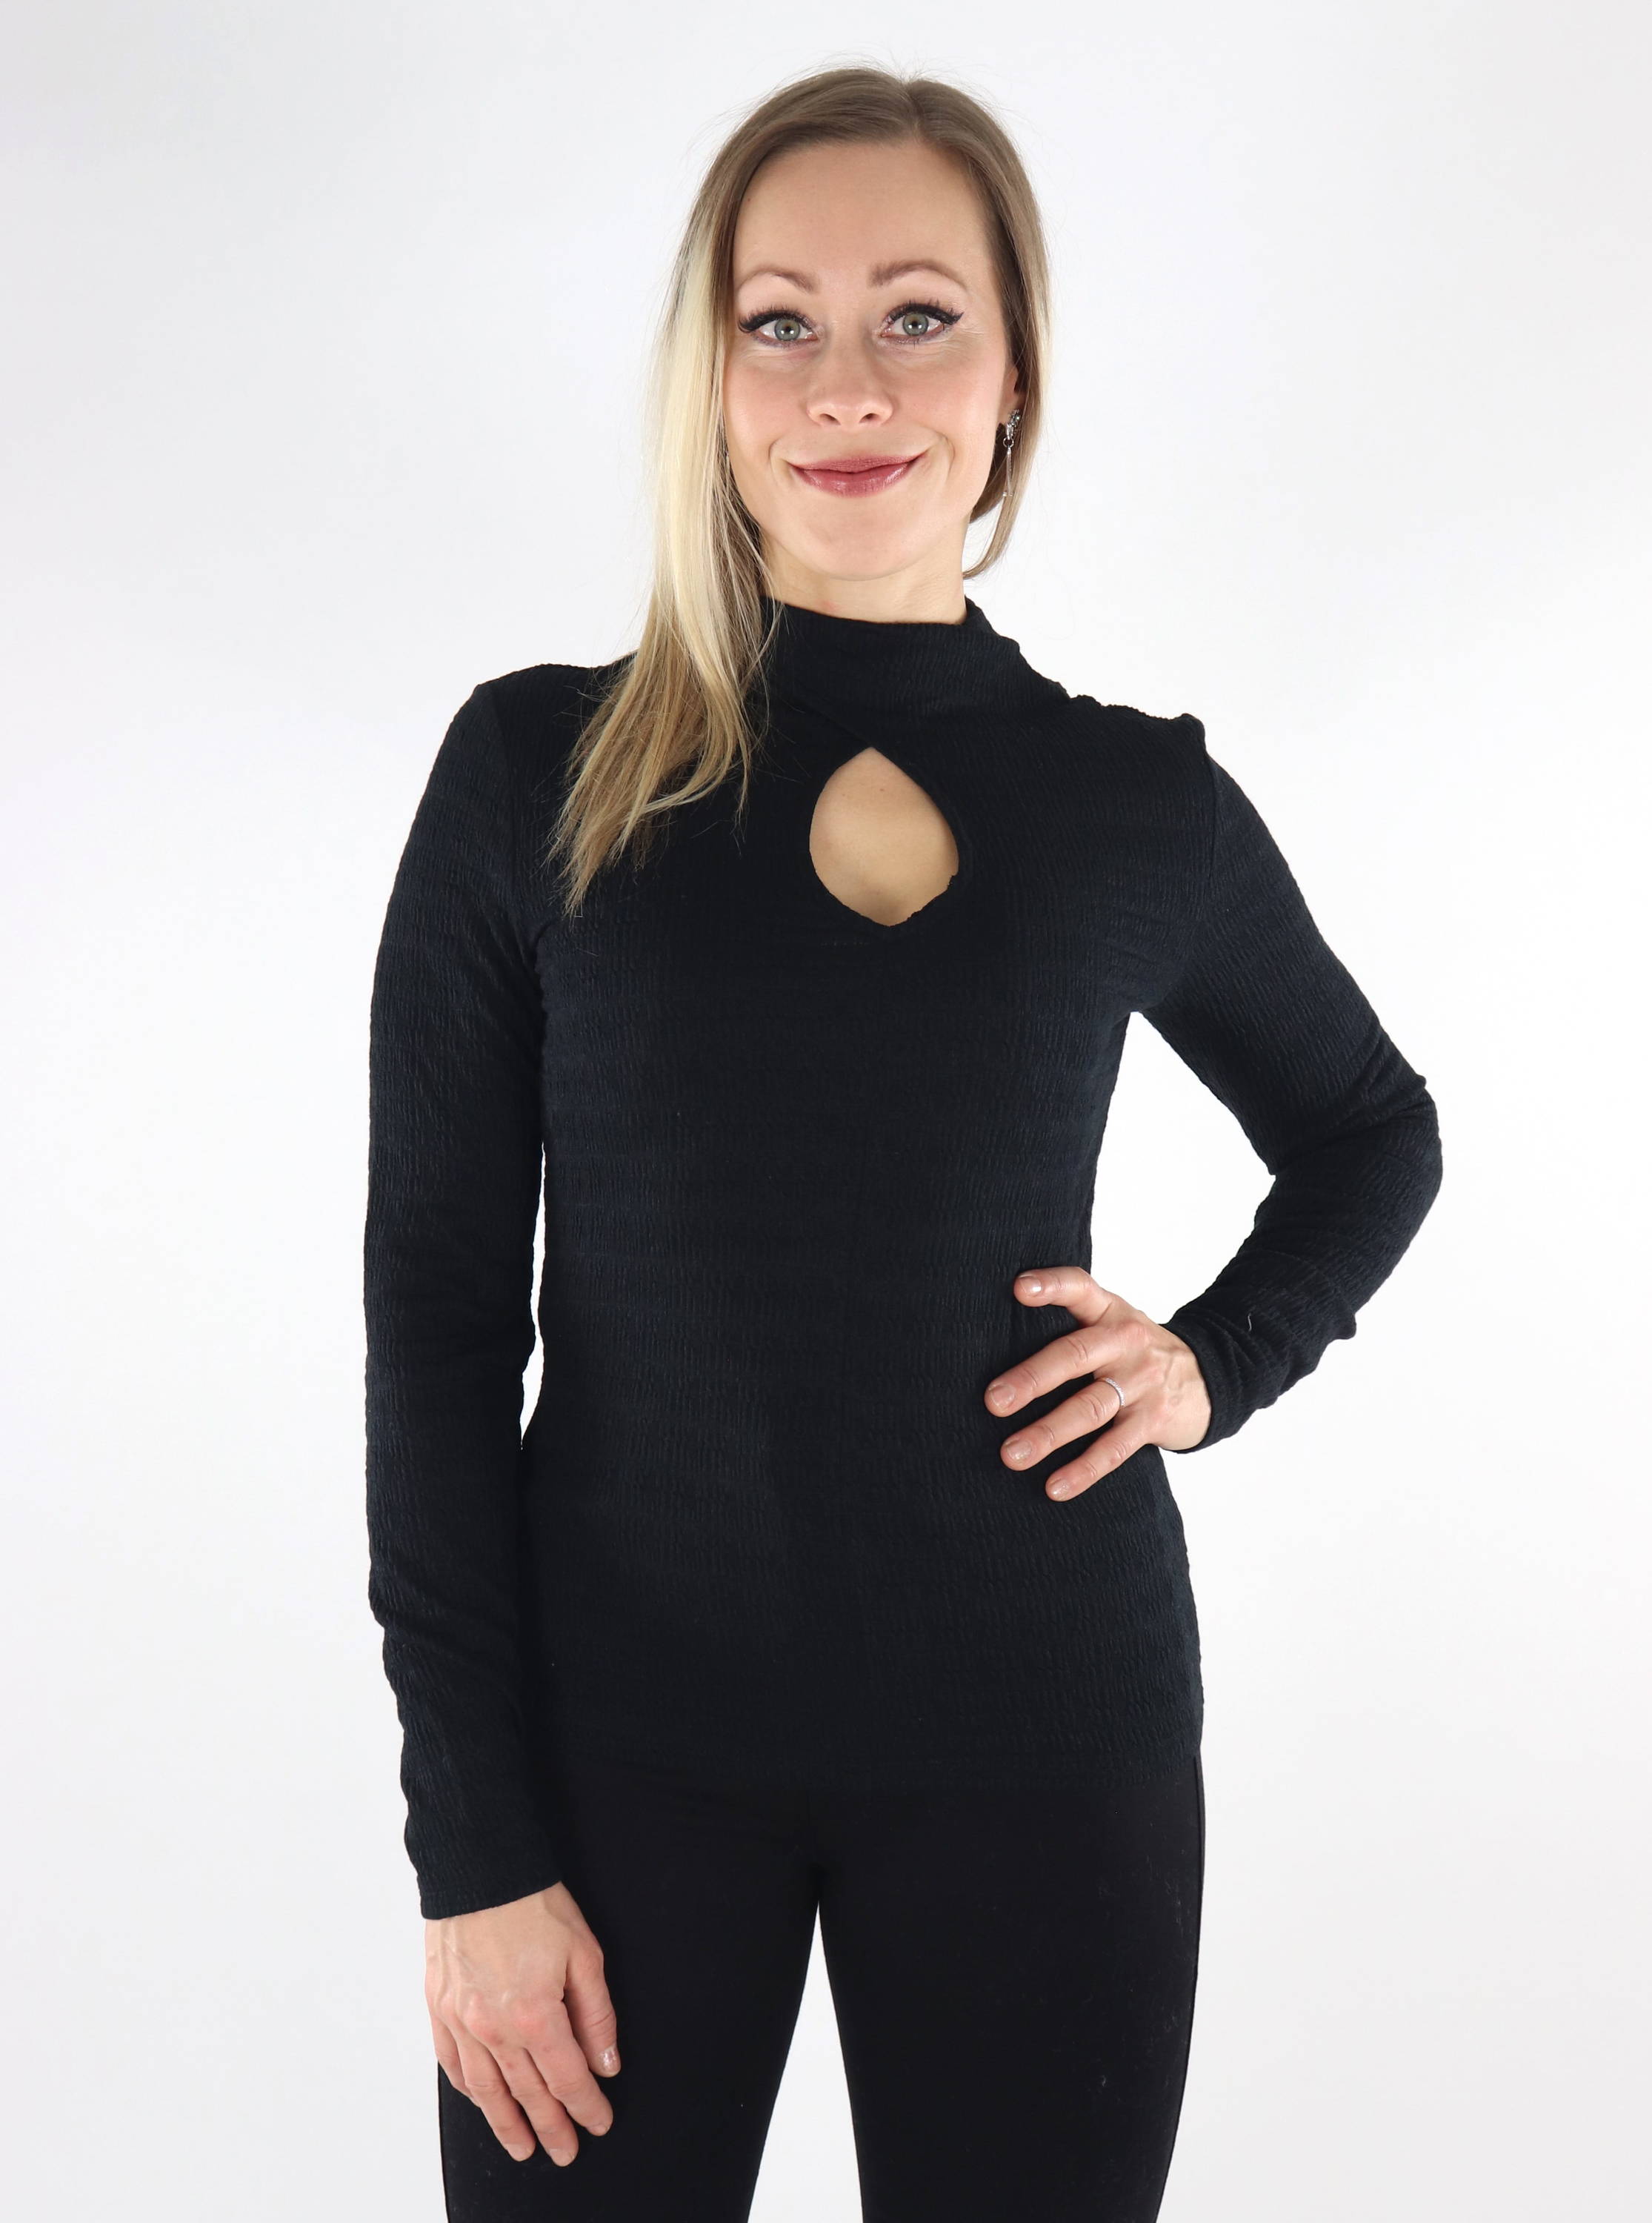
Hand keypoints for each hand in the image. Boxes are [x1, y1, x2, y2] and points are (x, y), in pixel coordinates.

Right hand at [426, 1880, 619, 2166]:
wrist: (479, 1867)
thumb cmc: (533, 1904)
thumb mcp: (584, 1954)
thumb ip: (596, 2015)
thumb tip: (606, 2063)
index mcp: (536, 2015)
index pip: (567, 2079)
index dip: (586, 2107)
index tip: (599, 2123)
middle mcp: (494, 2028)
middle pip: (527, 2094)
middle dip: (551, 2127)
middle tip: (565, 2152)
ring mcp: (462, 2021)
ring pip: (486, 2090)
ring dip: (506, 2123)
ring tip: (522, 2147)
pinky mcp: (440, 2007)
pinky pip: (453, 2063)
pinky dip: (469, 2089)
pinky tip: (482, 2101)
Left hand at [984, 1266, 1211, 1495]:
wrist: (1210, 1378)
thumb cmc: (1135, 1351)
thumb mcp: (1113, 1322)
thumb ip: (1069, 1324)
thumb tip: (988, 1343)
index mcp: (1109, 1311)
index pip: (1080, 1288)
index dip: (1051, 1285)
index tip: (1019, 1288)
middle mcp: (1125, 1341)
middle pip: (1074, 1356)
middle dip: (1032, 1379)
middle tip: (993, 1401)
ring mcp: (1142, 1381)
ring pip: (1089, 1408)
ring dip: (1048, 1433)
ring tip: (1012, 1455)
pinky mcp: (1154, 1420)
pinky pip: (1115, 1448)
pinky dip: (1084, 1470)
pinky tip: (1054, 1487)